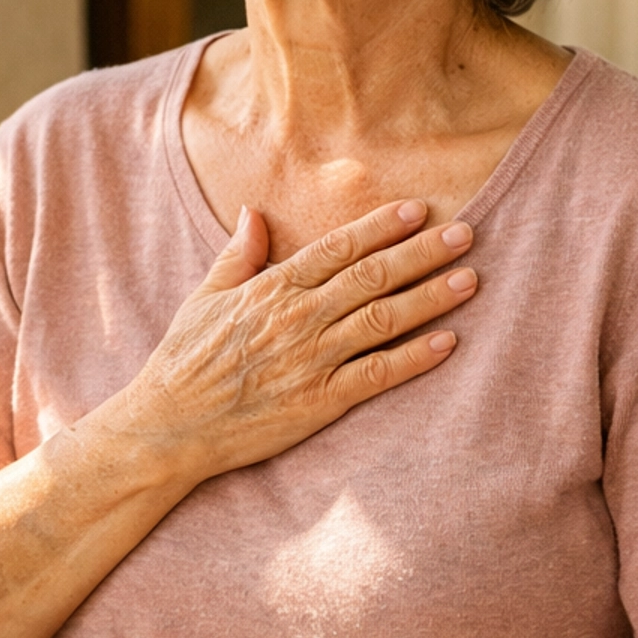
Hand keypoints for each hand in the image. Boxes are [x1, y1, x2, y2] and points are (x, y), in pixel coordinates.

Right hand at [102, 198, 477, 483]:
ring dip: (430, 298)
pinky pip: (377, 375)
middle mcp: (298, 318)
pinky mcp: (319, 402)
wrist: (168, 426)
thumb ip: (238, 255)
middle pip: (372, 277)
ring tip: (469, 280)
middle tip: (466, 234)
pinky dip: (414, 358)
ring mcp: (311, 360)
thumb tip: (253, 211)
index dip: (381, 227)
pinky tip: (447, 343)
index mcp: (272, 288)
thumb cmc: (184, 362)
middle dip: (422, 254)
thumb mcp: (204, 298)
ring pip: (383, 320)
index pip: (337, 248)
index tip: (418, 210)